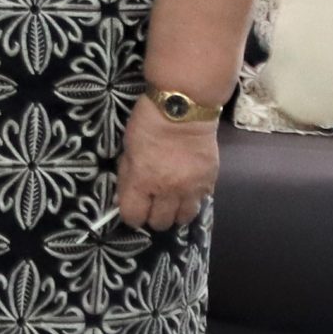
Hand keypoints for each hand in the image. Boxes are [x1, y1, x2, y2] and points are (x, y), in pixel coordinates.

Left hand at [115, 96, 218, 229]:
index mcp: (141, 181)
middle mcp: (167, 191)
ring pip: (184, 218)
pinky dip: (193, 200)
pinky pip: (201, 202)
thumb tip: (123, 199)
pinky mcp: (209, 182)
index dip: (131, 217)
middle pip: (160, 223)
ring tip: (172, 202)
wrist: (183, 110)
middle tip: (153, 206)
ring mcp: (191, 188)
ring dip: (175, 213)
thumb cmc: (147, 125)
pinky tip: (187, 190)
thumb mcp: (127, 150)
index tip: (133, 211)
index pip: (133, 217)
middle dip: (153, 217)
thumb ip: (127, 177)